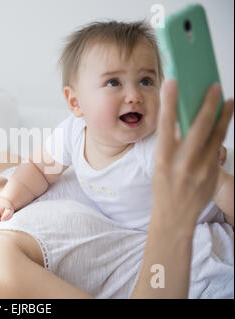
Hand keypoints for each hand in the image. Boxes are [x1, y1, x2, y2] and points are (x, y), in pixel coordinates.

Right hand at [152, 80, 233, 232]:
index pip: (166, 124)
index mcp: (163, 157)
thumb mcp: (160, 164)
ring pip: (217, 136)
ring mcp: (201, 168)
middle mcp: (182, 162)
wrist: (175, 215)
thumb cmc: (164, 188)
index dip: (170, 102)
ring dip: (224, 115)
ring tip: (229, 100)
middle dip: (208, 104)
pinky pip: (219, 149)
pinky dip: (222, 133)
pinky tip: (224, 122)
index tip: (172, 82)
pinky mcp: (213, 174)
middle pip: (199, 127)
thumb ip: (171, 144)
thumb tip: (182, 121)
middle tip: (214, 87)